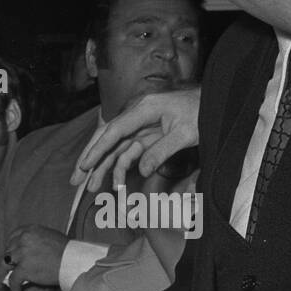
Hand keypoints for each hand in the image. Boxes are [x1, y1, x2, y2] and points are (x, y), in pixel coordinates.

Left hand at [3, 225, 66, 290]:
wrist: (73, 261)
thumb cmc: (67, 251)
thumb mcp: (50, 237)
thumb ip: (36, 241)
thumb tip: (27, 252)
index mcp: (30, 230)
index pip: (13, 236)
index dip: (10, 246)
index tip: (10, 254)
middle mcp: (24, 239)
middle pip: (8, 250)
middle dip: (7, 261)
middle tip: (6, 269)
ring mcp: (22, 254)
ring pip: (4, 264)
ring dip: (2, 273)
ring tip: (3, 281)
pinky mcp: (24, 269)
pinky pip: (13, 279)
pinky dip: (14, 286)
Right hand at [74, 87, 200, 192]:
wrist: (215, 103)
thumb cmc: (203, 112)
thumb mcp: (186, 133)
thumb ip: (162, 151)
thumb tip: (143, 170)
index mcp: (144, 109)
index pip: (115, 131)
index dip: (98, 149)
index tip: (85, 165)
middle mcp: (136, 116)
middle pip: (106, 139)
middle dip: (89, 160)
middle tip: (75, 180)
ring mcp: (140, 127)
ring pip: (114, 149)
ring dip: (101, 169)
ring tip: (90, 188)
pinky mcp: (146, 136)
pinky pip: (127, 153)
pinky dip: (119, 168)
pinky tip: (115, 183)